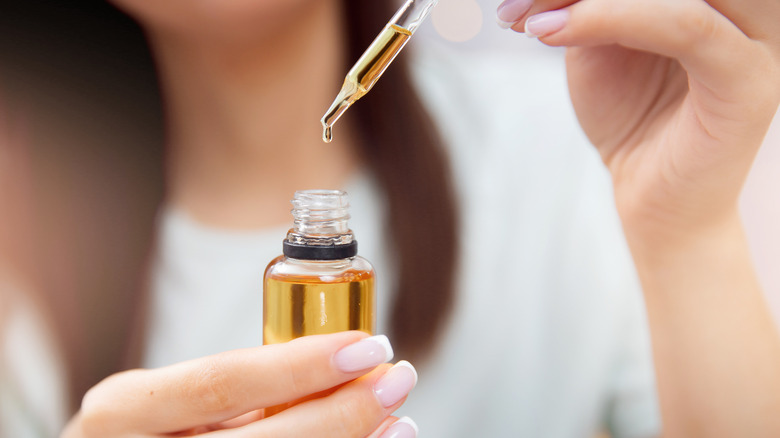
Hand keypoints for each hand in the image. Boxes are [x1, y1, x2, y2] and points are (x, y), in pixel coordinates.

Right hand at [61, 332, 417, 437]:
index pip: (220, 382)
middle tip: (396, 381)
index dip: (299, 366)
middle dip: (341, 413)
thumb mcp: (172, 403)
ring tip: (396, 422)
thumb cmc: (154, 436)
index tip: (367, 346)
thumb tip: (343, 369)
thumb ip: (241, 391)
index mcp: (122, 410)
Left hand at [499, 0, 779, 238]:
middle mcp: (744, 8)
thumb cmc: (629, 117)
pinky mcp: (747, 77)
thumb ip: (589, 4)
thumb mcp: (599, 43)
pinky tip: (551, 32)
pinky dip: (613, 18)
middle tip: (514, 9)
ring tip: (529, 22)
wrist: (653, 197)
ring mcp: (755, 37)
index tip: (516, 1)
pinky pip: (688, 26)